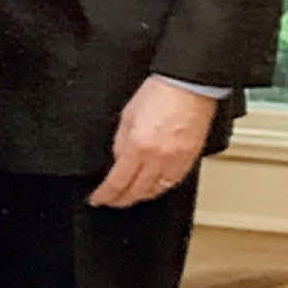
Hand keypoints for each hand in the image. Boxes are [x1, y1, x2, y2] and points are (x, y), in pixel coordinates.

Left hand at [88, 78, 216, 207]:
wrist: (188, 86)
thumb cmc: (160, 94)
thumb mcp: (127, 116)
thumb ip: (120, 142)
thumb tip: (118, 160)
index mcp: (138, 146)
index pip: (117, 182)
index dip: (105, 195)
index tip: (97, 199)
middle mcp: (158, 158)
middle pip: (136, 192)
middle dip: (121, 200)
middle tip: (111, 201)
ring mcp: (176, 161)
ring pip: (155, 191)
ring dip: (140, 197)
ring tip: (130, 196)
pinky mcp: (190, 160)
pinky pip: (173, 183)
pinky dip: (160, 189)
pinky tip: (153, 187)